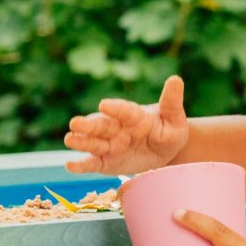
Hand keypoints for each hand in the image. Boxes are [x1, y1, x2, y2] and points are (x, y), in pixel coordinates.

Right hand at [65, 74, 189, 175]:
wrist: (164, 151)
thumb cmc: (169, 130)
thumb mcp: (174, 118)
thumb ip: (171, 101)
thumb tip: (176, 79)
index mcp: (133, 115)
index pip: (124, 110)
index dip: (115, 108)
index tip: (104, 105)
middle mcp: (117, 128)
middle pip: (101, 125)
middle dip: (88, 125)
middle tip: (74, 123)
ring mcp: (109, 145)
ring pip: (93, 143)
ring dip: (80, 141)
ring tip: (69, 139)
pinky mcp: (105, 161)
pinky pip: (92, 163)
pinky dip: (81, 165)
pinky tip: (69, 165)